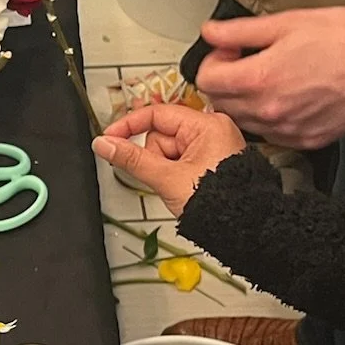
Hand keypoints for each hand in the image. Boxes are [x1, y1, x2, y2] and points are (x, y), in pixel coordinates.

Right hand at [93, 102, 246, 216]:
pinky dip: (173, 173)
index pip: (157, 114)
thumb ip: (131, 159)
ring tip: (179, 185)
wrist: (241, 229)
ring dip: (164, 168)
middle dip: (155, 157)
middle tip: (166, 177)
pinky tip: (183, 186)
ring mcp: (210, 146)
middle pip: (160, 135)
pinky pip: (178, 160)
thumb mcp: (167, 178)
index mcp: (206, 125)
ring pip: (166, 150)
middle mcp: (211, 130)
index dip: (129, 125)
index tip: (109, 138)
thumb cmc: (217, 203)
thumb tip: (104, 144)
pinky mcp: (208, 161)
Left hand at [194, 4, 344, 146]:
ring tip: (270, 78)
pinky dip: (270, 118)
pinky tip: (288, 97)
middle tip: (246, 62)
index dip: (213, 61)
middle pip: (220, 103)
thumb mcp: (288, 22)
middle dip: (226, 81)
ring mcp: (288, 130)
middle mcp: (270, 111)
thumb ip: (240, 31)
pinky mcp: (307, 140)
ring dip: (246, 101)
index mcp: (260, 79)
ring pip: (244, 122)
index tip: (228, 51)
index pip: (206, 80)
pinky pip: (271, 135)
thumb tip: (211, 32)